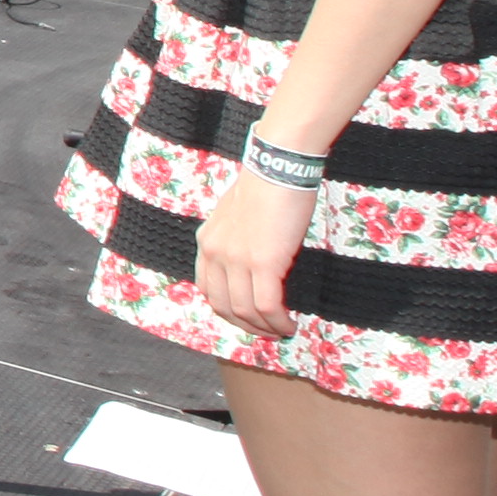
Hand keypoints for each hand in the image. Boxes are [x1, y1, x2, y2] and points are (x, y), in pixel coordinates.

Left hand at [194, 164, 310, 328]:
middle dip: (246, 326)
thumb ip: (235, 238)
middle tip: (267, 332)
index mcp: (206, 241)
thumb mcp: (237, 214)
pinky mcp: (263, 262)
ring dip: (265, 328)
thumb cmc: (266, 184)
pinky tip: (290, 324)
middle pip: (223, 306)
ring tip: (283, 331)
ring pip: (245, 311)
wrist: (278, 163)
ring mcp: (236, 259)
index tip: (246, 318)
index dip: (226, 310)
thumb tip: (250, 259)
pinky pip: (267, 305)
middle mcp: (215, 253)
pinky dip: (278, 321)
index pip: (207, 288)